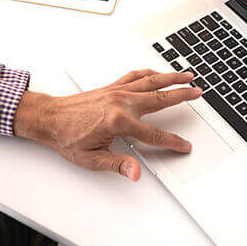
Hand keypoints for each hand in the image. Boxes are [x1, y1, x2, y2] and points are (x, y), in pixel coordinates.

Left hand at [13, 70, 201, 180]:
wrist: (49, 118)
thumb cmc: (66, 137)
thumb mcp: (92, 158)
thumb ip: (118, 164)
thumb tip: (135, 172)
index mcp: (118, 121)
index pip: (153, 134)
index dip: (172, 141)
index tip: (184, 145)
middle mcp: (120, 102)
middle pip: (159, 99)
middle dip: (181, 95)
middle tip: (198, 93)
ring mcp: (116, 92)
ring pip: (150, 81)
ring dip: (171, 77)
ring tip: (187, 75)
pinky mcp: (111, 87)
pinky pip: (135, 76)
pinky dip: (149, 73)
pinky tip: (158, 73)